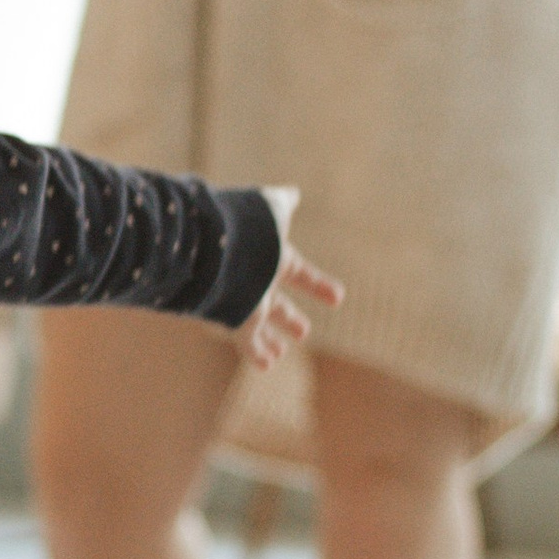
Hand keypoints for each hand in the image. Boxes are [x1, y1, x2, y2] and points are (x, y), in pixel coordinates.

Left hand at [240, 184, 343, 369]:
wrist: (220, 247)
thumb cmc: (249, 226)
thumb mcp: (271, 209)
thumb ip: (282, 203)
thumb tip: (293, 192)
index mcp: (270, 256)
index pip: (298, 272)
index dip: (317, 284)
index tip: (339, 297)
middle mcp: (257, 281)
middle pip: (275, 304)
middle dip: (289, 316)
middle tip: (303, 331)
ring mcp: (245, 302)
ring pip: (259, 327)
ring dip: (271, 340)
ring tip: (282, 352)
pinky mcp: (235, 321)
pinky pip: (247, 343)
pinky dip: (258, 355)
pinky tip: (268, 365)